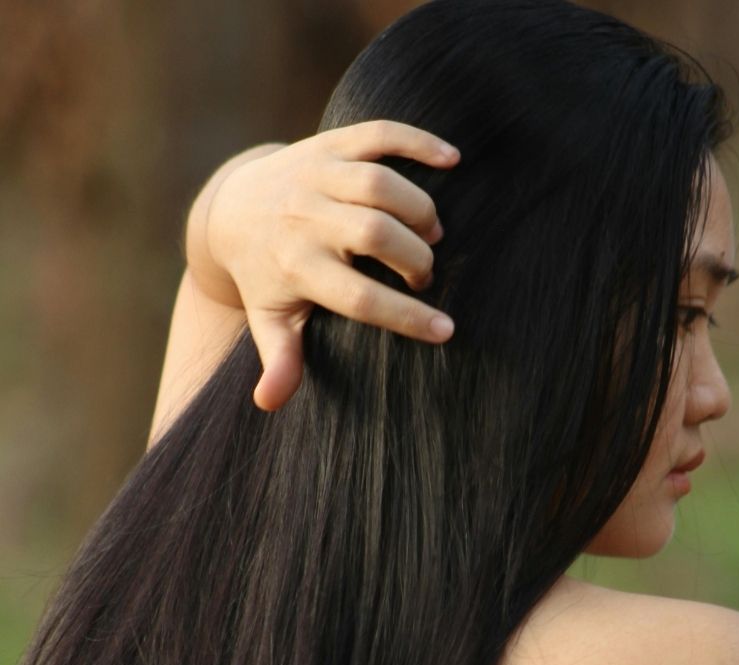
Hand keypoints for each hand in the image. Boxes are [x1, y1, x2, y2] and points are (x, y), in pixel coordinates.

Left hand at [192, 121, 460, 410]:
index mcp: (295, 267)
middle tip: (423, 276)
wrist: (233, 208)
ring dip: (421, 211)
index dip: (406, 318)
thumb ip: (278, 360)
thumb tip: (269, 403)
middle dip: (414, 259)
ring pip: (381, 184)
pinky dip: (419, 142)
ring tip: (432, 236)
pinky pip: (380, 135)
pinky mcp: (329, 144)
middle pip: (374, 234)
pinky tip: (453, 159)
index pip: (359, 298)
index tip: (446, 331)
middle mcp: (303, 217)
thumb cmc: (265, 275)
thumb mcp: (269, 321)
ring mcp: (316, 175)